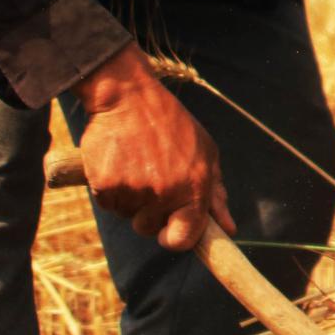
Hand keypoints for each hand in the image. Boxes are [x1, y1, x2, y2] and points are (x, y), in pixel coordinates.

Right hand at [73, 42, 235, 251]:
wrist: (128, 95)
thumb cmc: (171, 124)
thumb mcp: (205, 152)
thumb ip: (215, 194)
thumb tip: (228, 228)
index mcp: (194, 187)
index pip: (184, 239)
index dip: (175, 238)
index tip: (168, 229)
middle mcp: (165, 192)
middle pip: (150, 228)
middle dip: (149, 211)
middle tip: (149, 176)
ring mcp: (134, 189)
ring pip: (127, 215)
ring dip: (129, 198)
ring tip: (134, 163)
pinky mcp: (106, 184)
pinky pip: (106, 203)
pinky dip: (109, 188)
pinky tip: (117, 161)